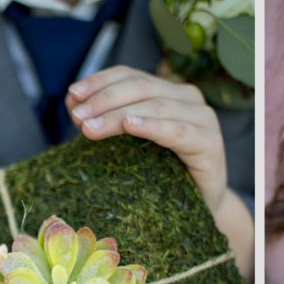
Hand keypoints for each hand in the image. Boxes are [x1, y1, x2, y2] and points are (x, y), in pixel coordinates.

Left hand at [66, 66, 226, 214]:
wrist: (200, 207)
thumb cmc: (163, 175)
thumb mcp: (131, 143)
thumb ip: (107, 120)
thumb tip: (73, 105)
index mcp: (169, 91)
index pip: (130, 75)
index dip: (100, 81)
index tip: (72, 95)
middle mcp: (189, 98)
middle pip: (141, 88)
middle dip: (104, 100)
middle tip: (78, 118)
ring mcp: (204, 119)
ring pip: (156, 106)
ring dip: (119, 115)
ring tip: (91, 128)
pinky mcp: (211, 144)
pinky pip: (177, 131)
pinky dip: (152, 126)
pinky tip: (131, 126)